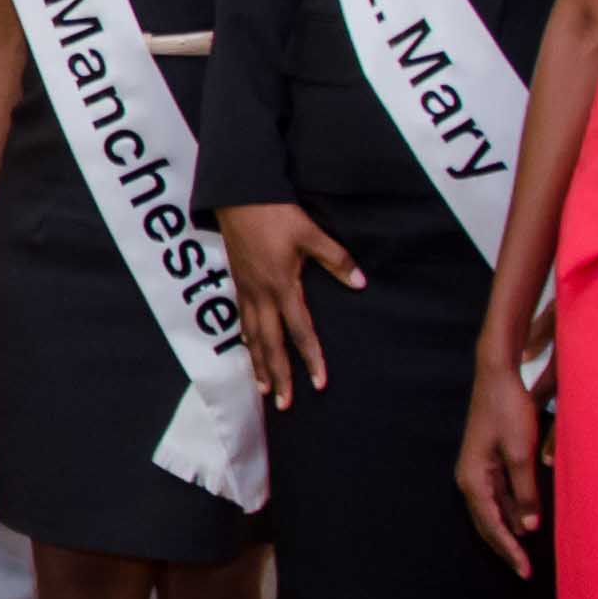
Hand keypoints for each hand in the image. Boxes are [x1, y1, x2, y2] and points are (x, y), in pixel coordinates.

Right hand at [224, 202, 359, 406]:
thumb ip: (335, 259)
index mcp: (282, 285)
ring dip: (259, 365)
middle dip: (278, 376)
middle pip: (270, 344)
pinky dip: (247, 341)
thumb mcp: (310, 233)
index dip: (310, 358)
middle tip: (283, 405)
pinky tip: (251, 349)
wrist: (237, 194)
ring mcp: (246, 289)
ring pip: (251, 336)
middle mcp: (261, 294)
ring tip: (263, 389)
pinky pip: (241, 321)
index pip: (300, 331)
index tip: (318, 383)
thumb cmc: (275, 212)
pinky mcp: (237, 281)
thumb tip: (359, 282)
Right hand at [454, 348, 550, 576]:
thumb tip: (528, 527)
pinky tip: (525, 520)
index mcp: (473, 480)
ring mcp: (477, 469)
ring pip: (493, 510)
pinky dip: (510, 511)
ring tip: (525, 552)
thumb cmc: (507, 411)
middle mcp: (470, 478)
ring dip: (508, 530)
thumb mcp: (520, 454)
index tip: (524, 570)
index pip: (492, 525)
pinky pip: (498, 495)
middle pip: (487, 523)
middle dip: (506, 547)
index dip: (509, 550)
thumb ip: (524, 492)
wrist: (497, 376)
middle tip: (524, 571)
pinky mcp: (487, 460)